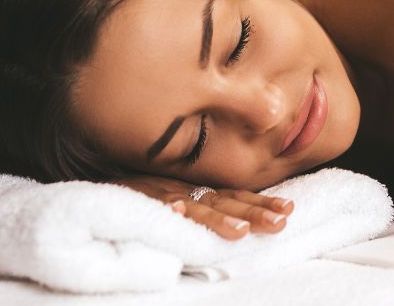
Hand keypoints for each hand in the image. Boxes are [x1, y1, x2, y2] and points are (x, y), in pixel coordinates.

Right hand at [114, 176, 293, 240]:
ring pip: (195, 207)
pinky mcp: (139, 196)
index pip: (236, 196)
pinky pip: (152, 204)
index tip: (290, 209)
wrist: (103, 160)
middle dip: (253, 214)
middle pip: (224, 202)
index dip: (262, 202)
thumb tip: (241, 218)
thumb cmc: (144, 185)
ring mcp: (163, 192)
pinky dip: (165, 208)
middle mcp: (186, 188)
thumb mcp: (179, 191)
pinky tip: (176, 214)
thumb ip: (204, 203)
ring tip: (238, 232)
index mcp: (198, 188)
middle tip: (280, 223)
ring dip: (216, 219)